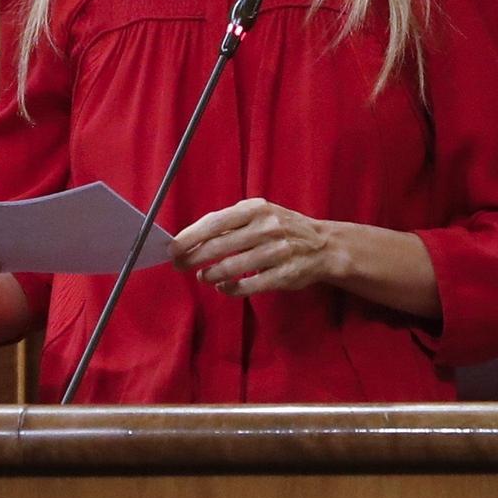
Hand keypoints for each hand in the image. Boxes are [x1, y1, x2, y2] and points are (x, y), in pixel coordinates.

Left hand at [171, 198, 338, 297]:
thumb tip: (189, 238)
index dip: (190, 236)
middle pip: (219, 245)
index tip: (173, 247)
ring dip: (210, 274)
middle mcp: (266, 228)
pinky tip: (222, 286)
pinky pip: (248, 286)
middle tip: (179, 265)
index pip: (214, 222)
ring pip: (231, 267)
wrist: (323, 245)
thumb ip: (229, 223)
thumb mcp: (259, 214)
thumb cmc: (282, 228)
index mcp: (256, 209)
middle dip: (193, 257)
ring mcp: (277, 252)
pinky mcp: (284, 275)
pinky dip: (230, 288)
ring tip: (202, 276)